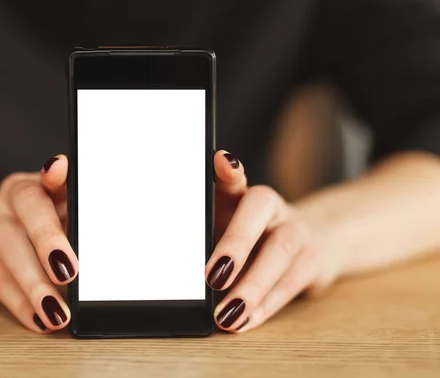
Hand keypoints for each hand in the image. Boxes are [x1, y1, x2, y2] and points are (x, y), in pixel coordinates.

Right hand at [0, 155, 74, 333]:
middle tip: (70, 270)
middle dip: (48, 238)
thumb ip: (77, 225)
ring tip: (57, 311)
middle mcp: (12, 195)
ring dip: (35, 284)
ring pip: (9, 247)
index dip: (55, 174)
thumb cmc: (30, 229)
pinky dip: (18, 302)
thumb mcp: (56, 219)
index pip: (51, 173)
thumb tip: (106, 250)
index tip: (59, 169)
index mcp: (41, 183)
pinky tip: (37, 319)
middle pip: (28, 207)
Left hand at [207, 150, 339, 331]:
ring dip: (251, 288)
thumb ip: (204, 231)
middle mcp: (271, 206)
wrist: (310, 241)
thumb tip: (171, 259)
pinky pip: (292, 282)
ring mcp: (296, 230)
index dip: (229, 172)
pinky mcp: (313, 260)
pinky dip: (266, 306)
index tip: (222, 163)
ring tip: (227, 316)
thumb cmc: (250, 237)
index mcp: (242, 193)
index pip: (234, 178)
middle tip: (212, 276)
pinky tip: (246, 322)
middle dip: (235, 244)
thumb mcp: (224, 228)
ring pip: (280, 252)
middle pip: (258, 212)